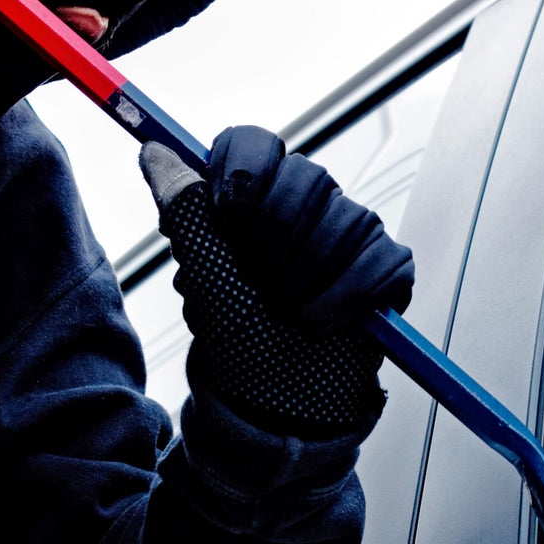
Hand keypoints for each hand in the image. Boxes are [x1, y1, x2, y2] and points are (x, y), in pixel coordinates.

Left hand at [139, 140, 398, 438]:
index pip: (256, 143)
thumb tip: (155, 153)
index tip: (225, 211)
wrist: (273, 400)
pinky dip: (345, 297)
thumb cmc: (238, 335)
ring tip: (282, 312)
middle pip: (305, 175)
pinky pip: (379, 262)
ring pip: (345, 221)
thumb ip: (183, 212)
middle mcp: (312, 202)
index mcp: (260, 194)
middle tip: (256, 276)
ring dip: (305, 275)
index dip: (240, 170)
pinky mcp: (388, 267)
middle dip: (274, 231)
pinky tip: (317, 324)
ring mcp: (354, 232)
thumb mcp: (203, 276)